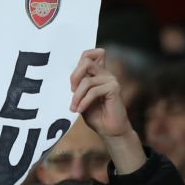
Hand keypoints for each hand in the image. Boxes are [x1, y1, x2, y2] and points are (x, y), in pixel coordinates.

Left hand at [69, 48, 145, 174]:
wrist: (109, 131)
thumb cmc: (96, 115)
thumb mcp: (81, 98)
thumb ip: (78, 85)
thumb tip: (69, 77)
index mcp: (98, 73)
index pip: (89, 54)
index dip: (78, 63)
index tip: (73, 83)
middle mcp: (105, 73)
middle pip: (86, 61)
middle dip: (74, 76)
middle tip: (71, 91)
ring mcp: (111, 80)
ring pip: (86, 81)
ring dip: (77, 96)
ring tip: (74, 108)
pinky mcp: (114, 88)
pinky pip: (93, 91)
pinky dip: (83, 101)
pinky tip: (80, 110)